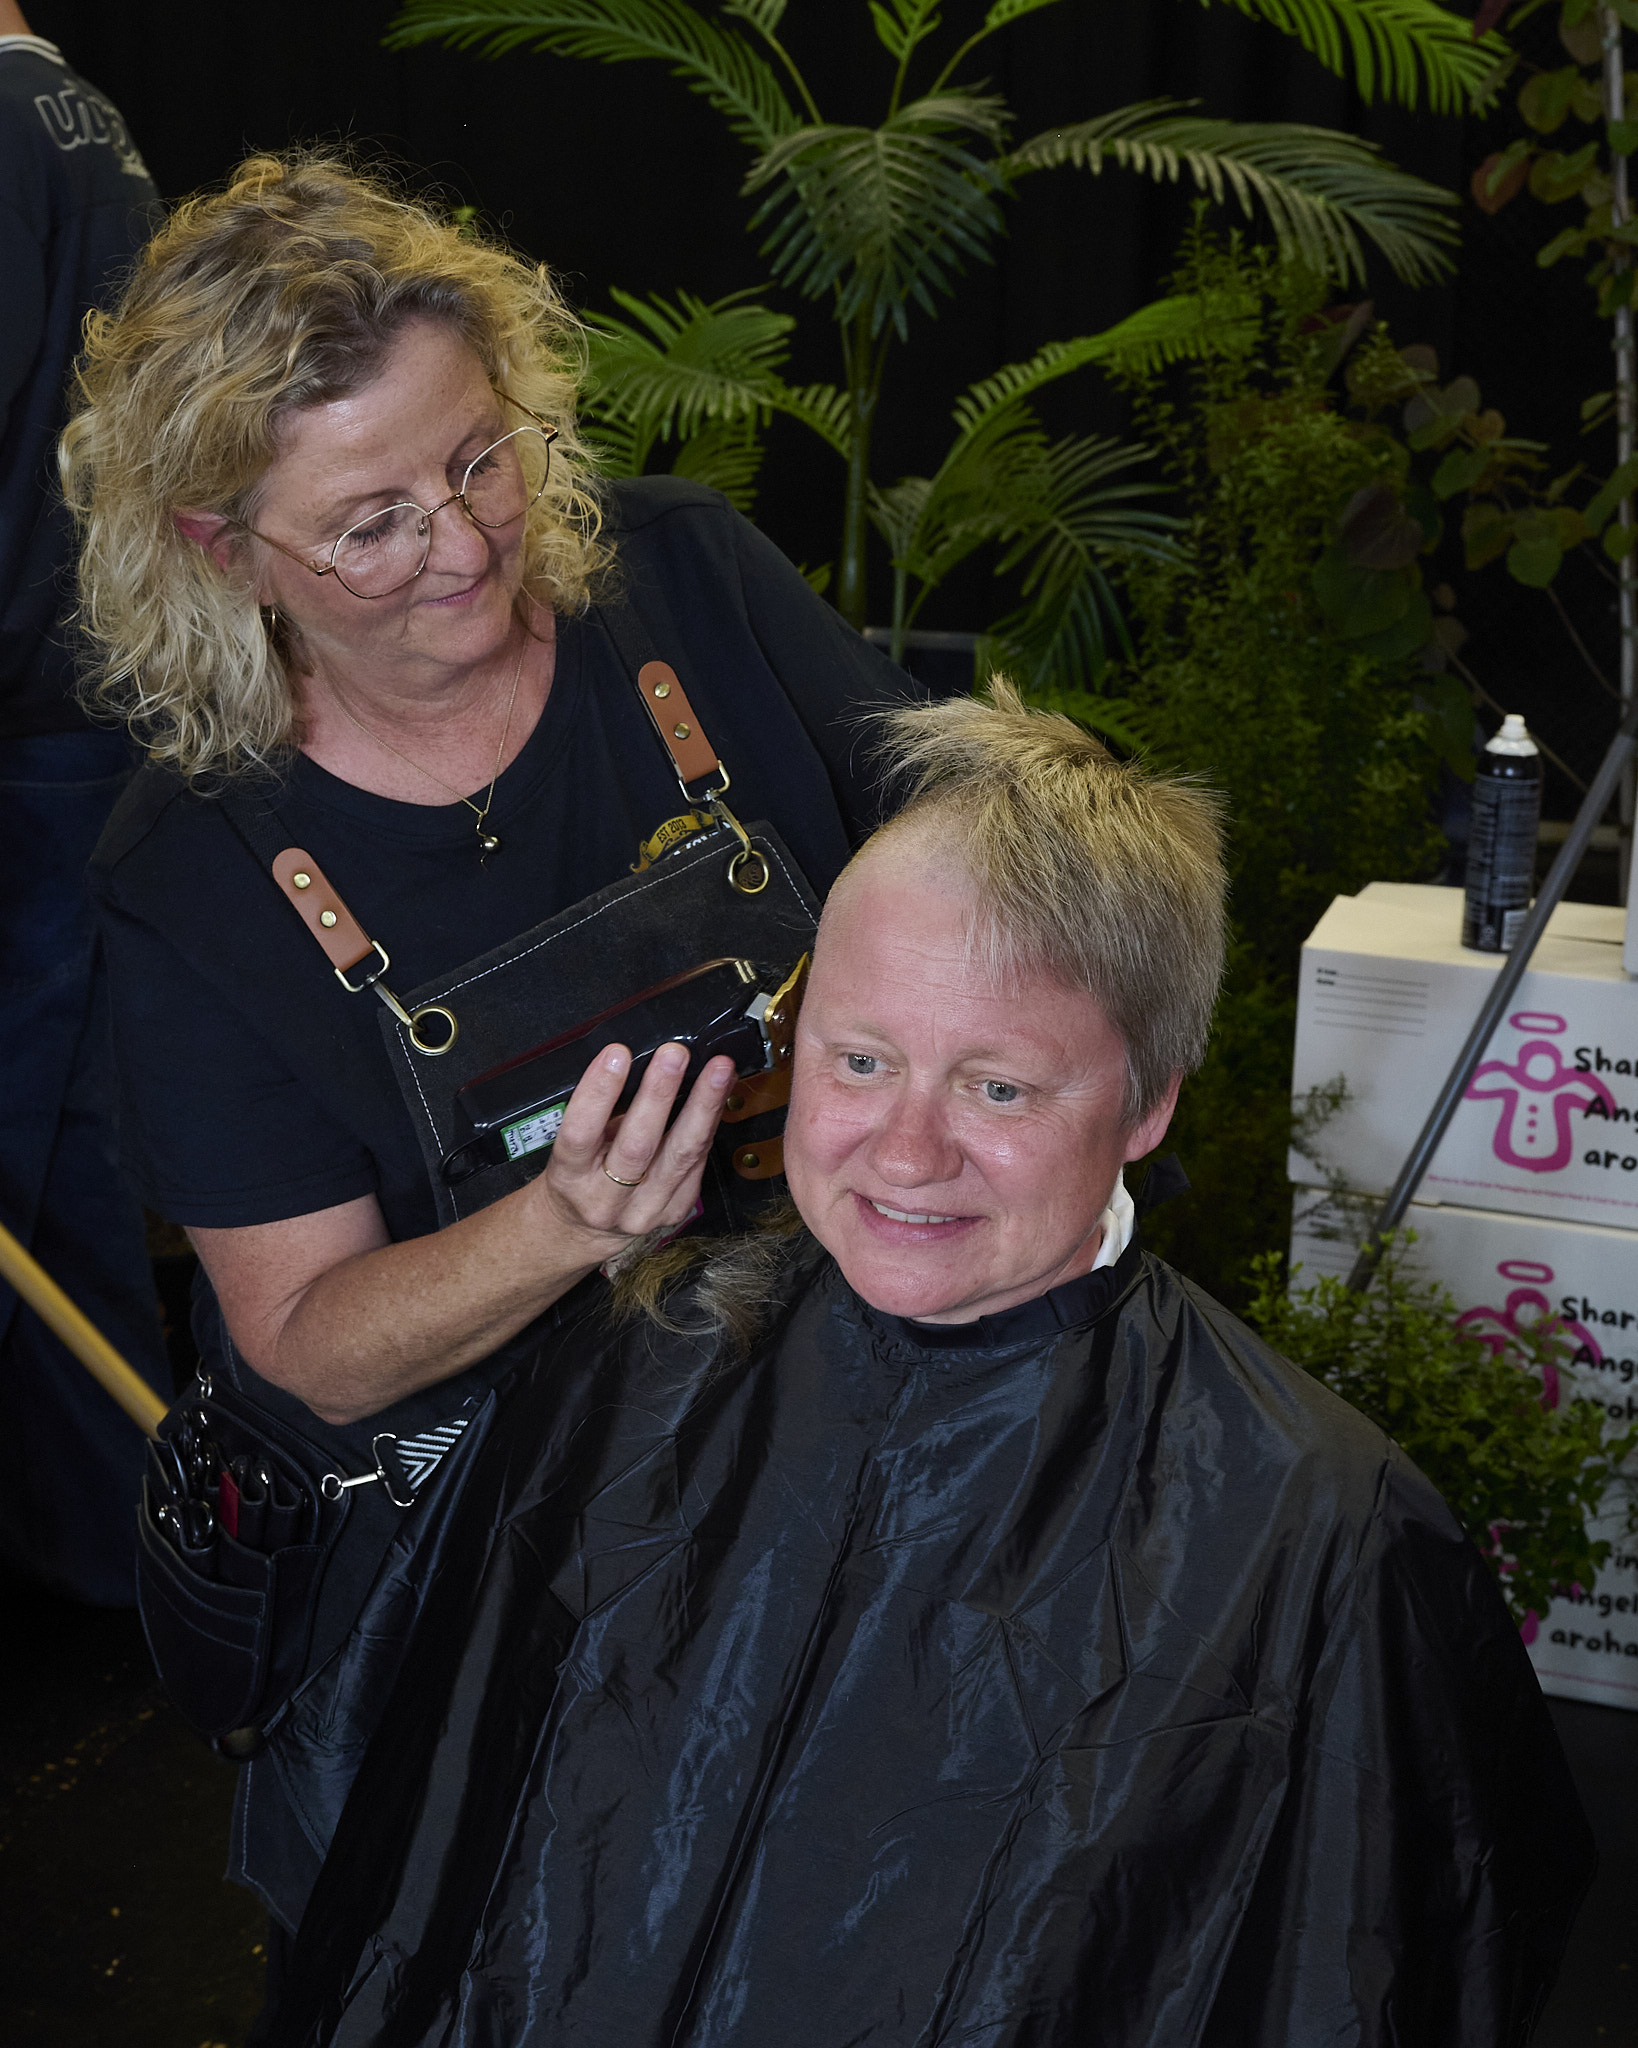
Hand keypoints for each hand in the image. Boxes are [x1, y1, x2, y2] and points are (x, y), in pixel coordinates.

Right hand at [537, 1040, 734, 1248]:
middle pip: (637, 1145)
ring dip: (702, 1107)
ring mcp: (643, 1211)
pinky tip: (720, 1096)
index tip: (617, 1054)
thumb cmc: (580, 1176)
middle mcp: (604, 1200)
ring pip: (680, 1155)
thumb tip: (641, 1062)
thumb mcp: (572, 1147)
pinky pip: (697, 1164)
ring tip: (718, 1070)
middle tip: (674, 1054)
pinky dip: (710, 1125)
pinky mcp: (673, 1212)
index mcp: (570, 1177)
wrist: (584, 1229)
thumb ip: (600, 1113)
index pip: (581, 1132)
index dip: (599, 1092)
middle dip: (659, 1094)